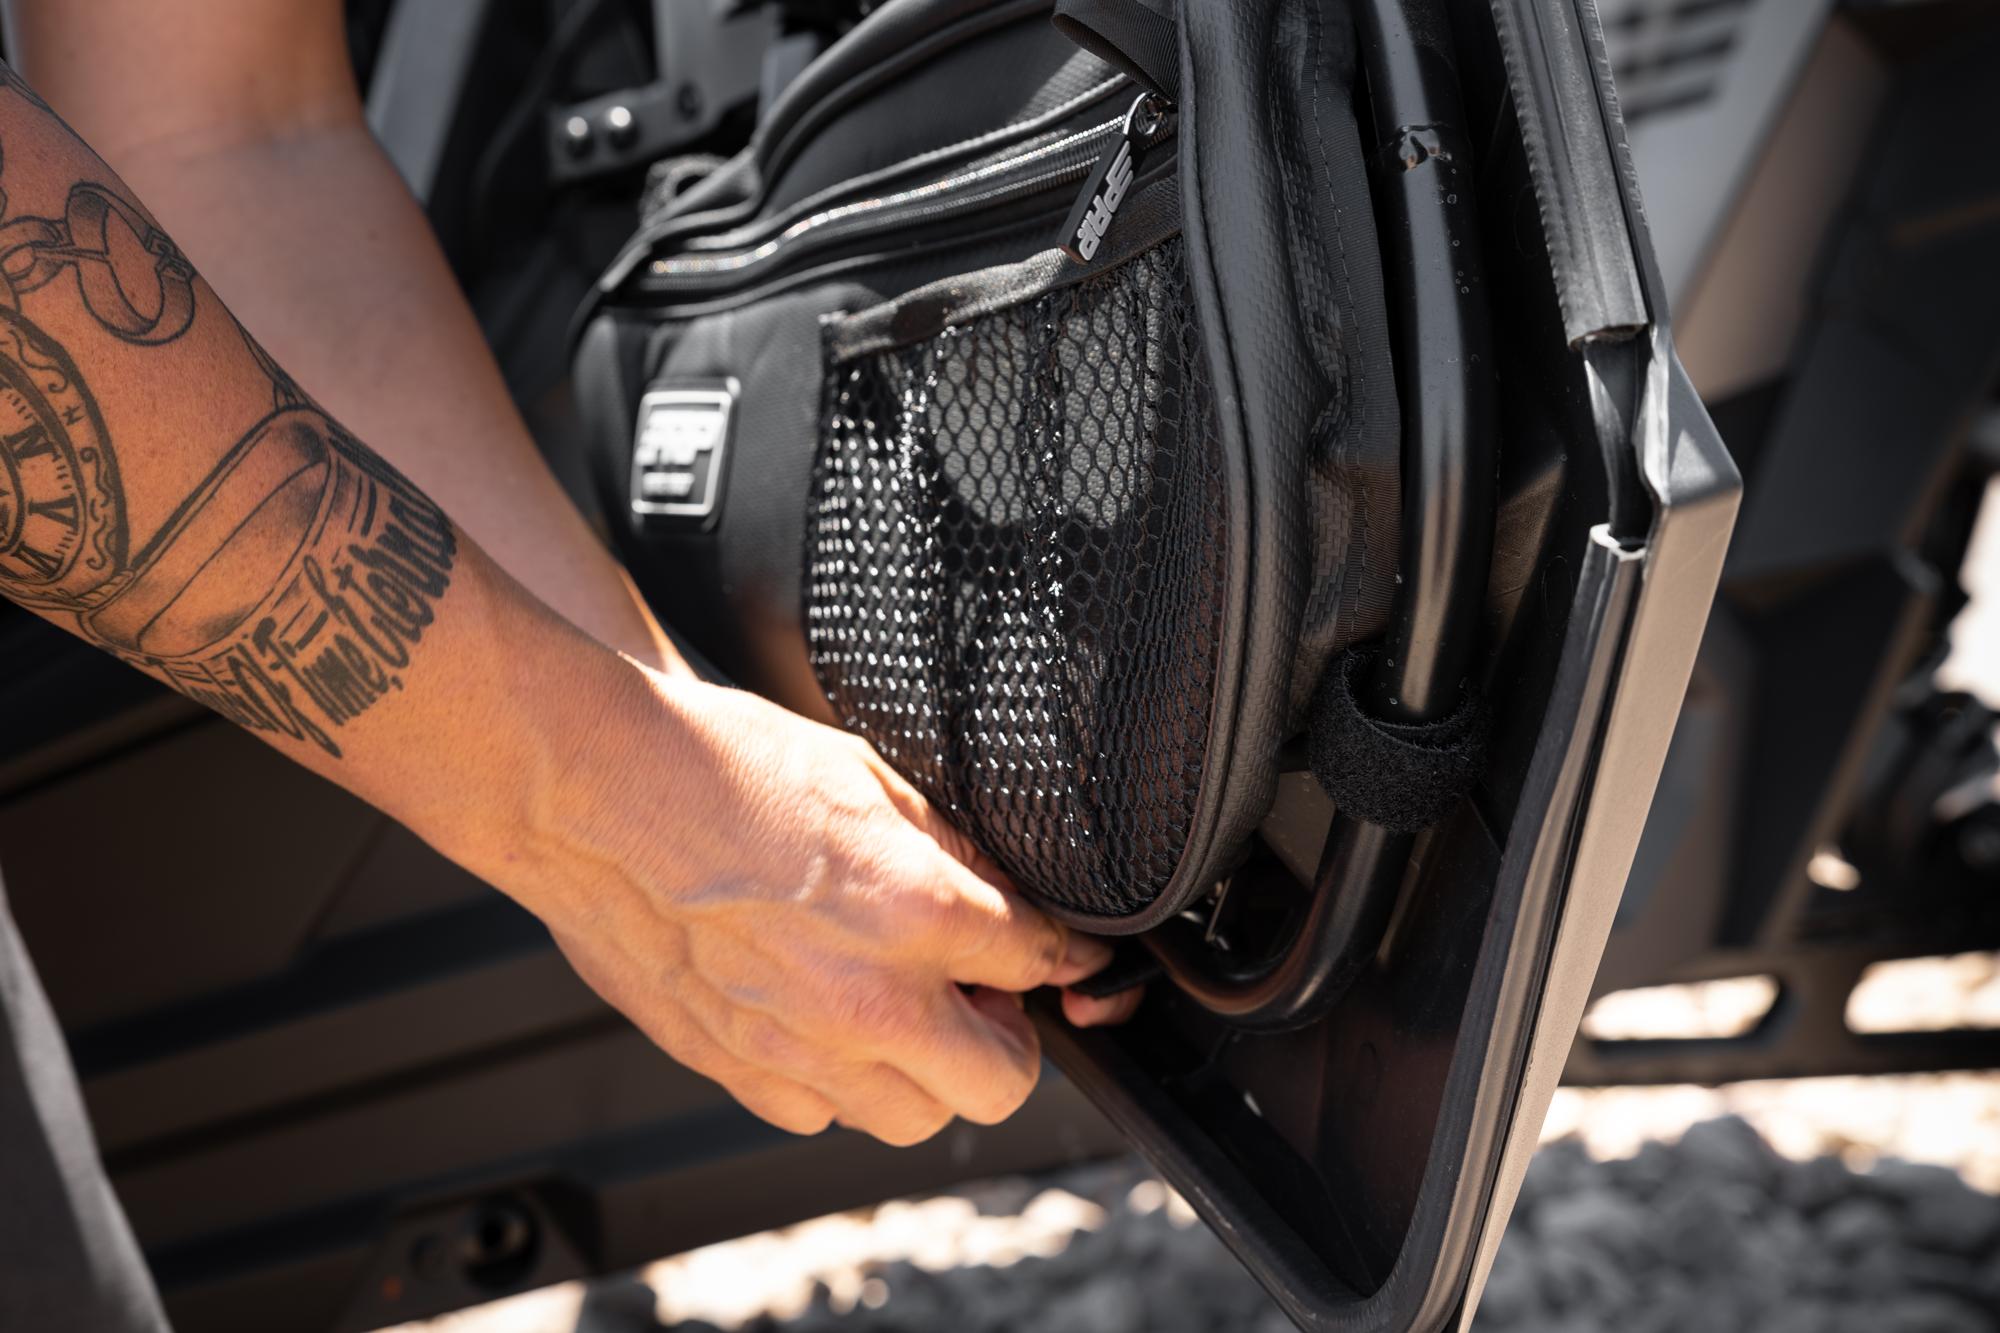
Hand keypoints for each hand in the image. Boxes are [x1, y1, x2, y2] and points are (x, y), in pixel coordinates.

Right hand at [521, 674, 1128, 1145]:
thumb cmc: (720, 766)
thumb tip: (1005, 895)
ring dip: (926, 1071)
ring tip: (900, 1009)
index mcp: (917, 911)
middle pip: (1001, 1084)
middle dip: (1008, 1040)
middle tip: (981, 993)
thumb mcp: (870, 775)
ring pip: (913, 1119)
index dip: (1066, 955)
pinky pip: (817, 1116)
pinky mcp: (733, 1069)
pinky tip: (820, 1018)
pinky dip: (835, 1081)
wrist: (593, 792)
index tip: (1064, 955)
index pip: (1041, 962)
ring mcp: (796, 1048)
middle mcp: (866, 999)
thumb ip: (951, 851)